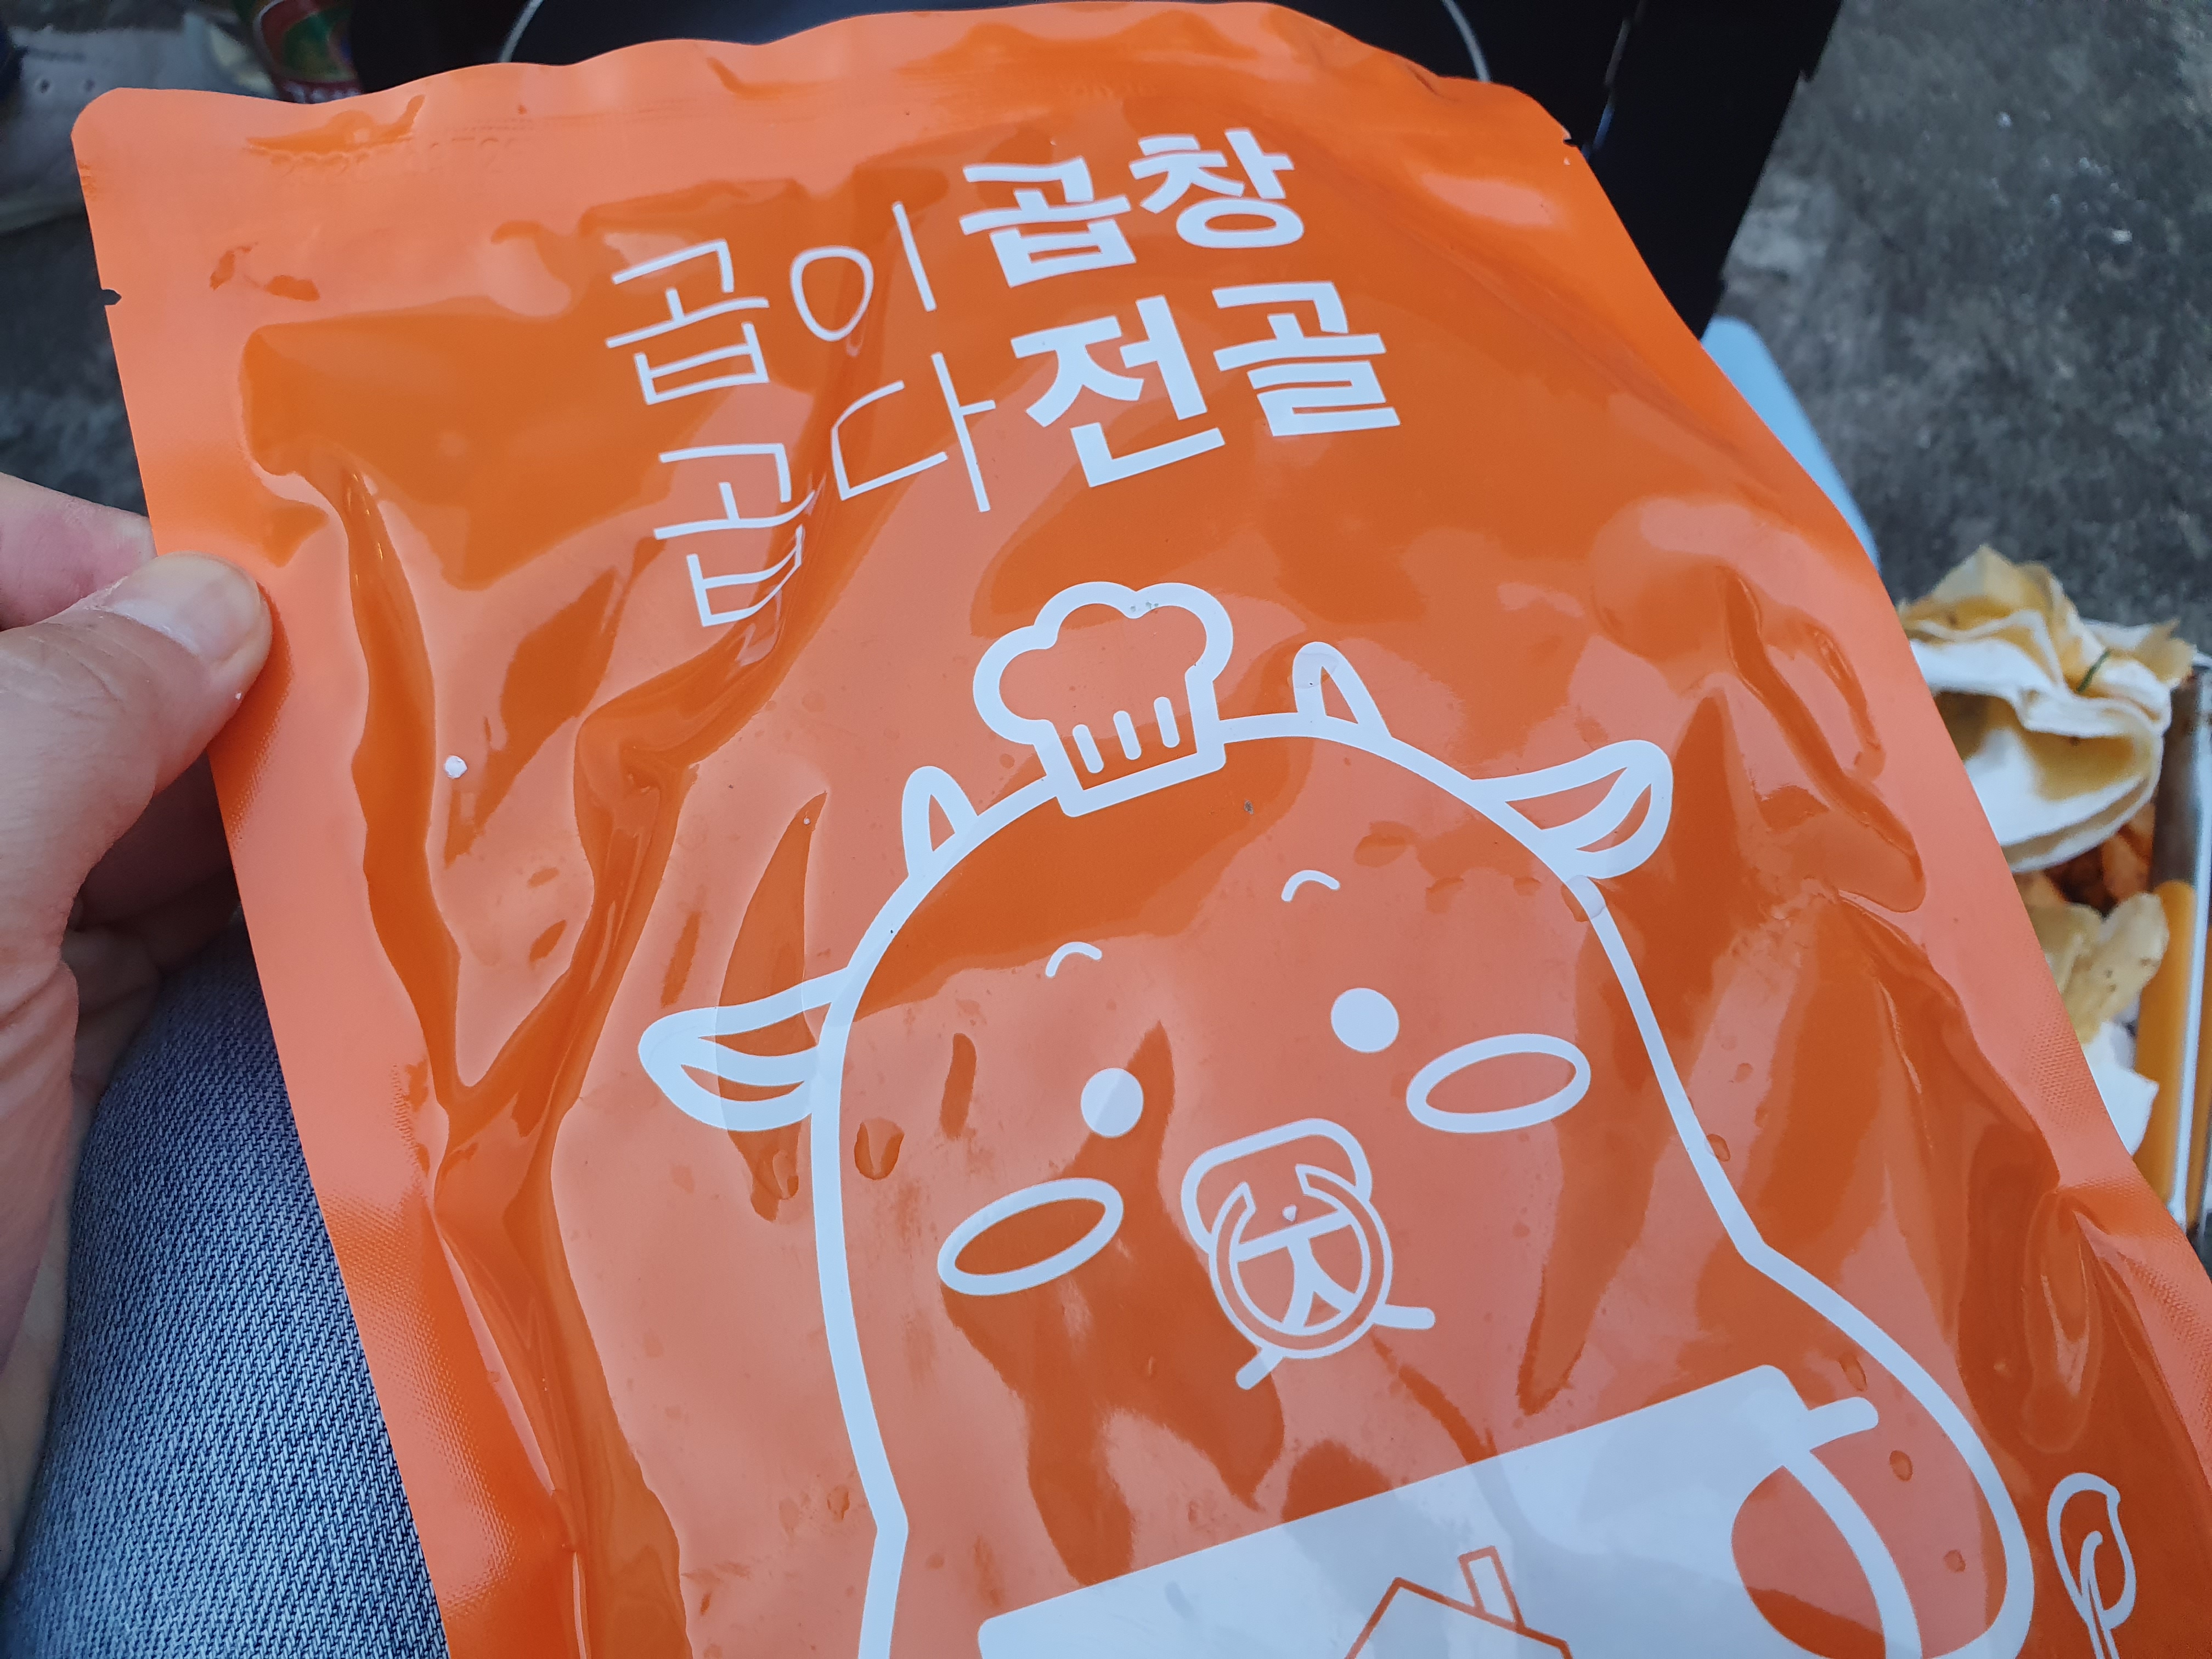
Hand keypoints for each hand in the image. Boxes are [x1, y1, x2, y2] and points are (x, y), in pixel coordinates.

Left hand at [0, 473, 269, 1567]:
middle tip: (362, 689)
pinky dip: (248, 905)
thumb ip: (67, 714)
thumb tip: (219, 600)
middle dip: (200, 679)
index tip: (239, 597)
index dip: (83, 558)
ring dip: (244, 797)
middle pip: (58, 695)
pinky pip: (157, 936)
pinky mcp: (39, 1054)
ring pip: (121, 815)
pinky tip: (338, 885)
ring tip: (379, 780)